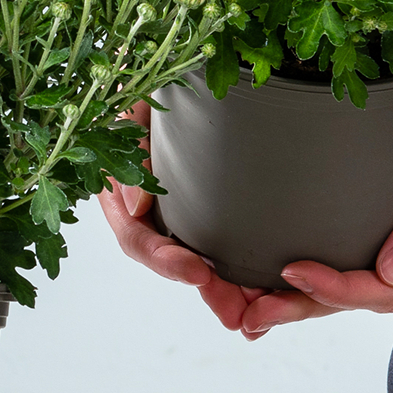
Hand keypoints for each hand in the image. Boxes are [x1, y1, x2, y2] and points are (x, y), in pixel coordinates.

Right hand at [96, 103, 273, 334]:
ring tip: (259, 316)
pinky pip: (227, 246)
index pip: (137, 238)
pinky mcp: (212, 210)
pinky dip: (245, 271)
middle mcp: (150, 211)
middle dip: (206, 290)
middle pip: (174, 263)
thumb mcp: (134, 106)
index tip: (196, 271)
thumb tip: (135, 205)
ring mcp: (180, 213)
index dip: (163, 259)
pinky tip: (270, 288)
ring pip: (202, 262)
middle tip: (236, 315)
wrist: (182, 75)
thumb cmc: (151, 84)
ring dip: (229, 292)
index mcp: (122, 192)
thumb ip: (129, 146)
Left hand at [237, 36, 392, 336]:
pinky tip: (282, 276)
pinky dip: (325, 268)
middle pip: (373, 296)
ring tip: (253, 308)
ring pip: (362, 284)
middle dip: (312, 306)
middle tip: (251, 315)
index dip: (344, 288)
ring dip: (309, 299)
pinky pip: (361, 255)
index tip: (294, 273)